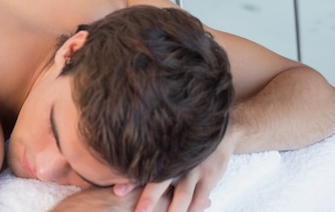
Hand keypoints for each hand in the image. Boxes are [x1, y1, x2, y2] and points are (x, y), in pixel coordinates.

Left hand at [113, 134, 234, 211]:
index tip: (117, 192)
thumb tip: (121, 168)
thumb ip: (149, 156)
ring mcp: (194, 168)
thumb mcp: (168, 143)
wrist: (218, 131)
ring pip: (183, 193)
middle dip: (149, 198)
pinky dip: (194, 208)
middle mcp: (177, 160)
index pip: (144, 167)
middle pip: (160, 181)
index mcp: (163, 152)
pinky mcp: (210, 175)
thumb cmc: (184, 142)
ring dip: (174, 209)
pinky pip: (201, 196)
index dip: (130, 180)